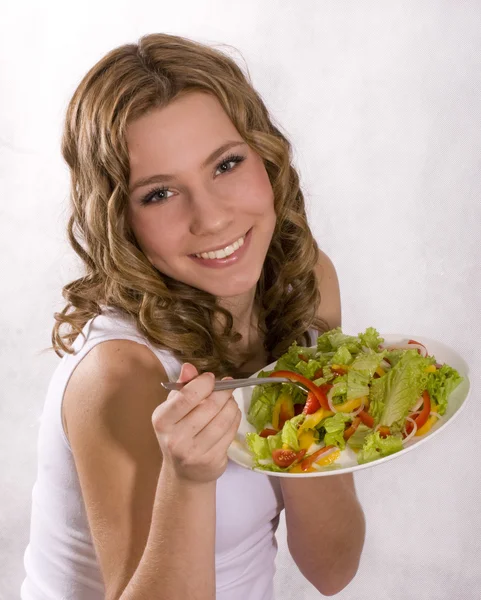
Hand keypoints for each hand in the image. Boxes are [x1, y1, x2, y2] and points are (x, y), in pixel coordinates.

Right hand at [152, 363, 240, 483]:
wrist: (184, 472)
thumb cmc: (178, 432)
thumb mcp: (173, 409)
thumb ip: (182, 387)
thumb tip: (189, 366)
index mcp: (162, 421)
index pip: (186, 397)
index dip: (204, 383)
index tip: (211, 378)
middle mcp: (176, 438)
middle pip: (209, 407)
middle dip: (223, 392)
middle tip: (227, 387)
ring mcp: (195, 452)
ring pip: (224, 419)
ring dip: (232, 405)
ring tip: (230, 401)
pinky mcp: (212, 461)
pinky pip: (231, 432)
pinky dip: (235, 419)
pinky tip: (231, 415)